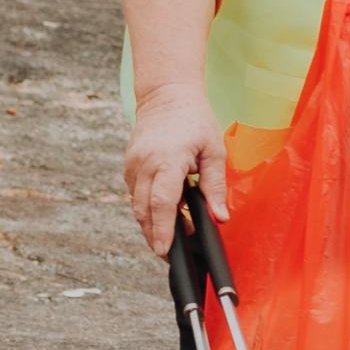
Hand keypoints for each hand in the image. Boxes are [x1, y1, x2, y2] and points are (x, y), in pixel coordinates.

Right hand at [124, 85, 228, 257]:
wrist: (165, 94)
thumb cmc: (194, 120)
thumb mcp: (214, 151)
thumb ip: (215, 186)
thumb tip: (220, 217)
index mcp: (167, 160)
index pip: (162, 203)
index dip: (163, 230)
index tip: (165, 251)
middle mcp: (143, 164)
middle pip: (144, 211)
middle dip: (155, 236)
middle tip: (170, 254)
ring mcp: (132, 165)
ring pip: (136, 206)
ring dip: (151, 224)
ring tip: (171, 237)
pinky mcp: (128, 166)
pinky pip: (135, 196)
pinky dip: (147, 209)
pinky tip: (164, 214)